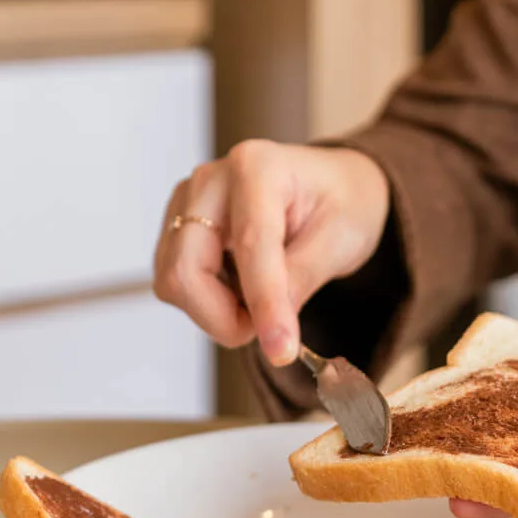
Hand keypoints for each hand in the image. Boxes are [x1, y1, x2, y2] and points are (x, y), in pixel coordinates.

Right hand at [153, 141, 390, 364]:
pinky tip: (241, 288)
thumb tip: (273, 329)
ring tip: (262, 299)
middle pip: (186, 270)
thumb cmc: (340, 203)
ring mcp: (185, 205)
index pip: (250, 247)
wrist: (330, 187)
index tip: (281, 350)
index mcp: (257, 167)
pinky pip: (176, 286)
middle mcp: (210, 180)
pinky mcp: (176, 230)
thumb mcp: (342, 238)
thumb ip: (303, 278)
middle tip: (270, 328)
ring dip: (217, 312)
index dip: (264, 304)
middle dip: (224, 317)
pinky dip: (208, 302)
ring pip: (174, 284)